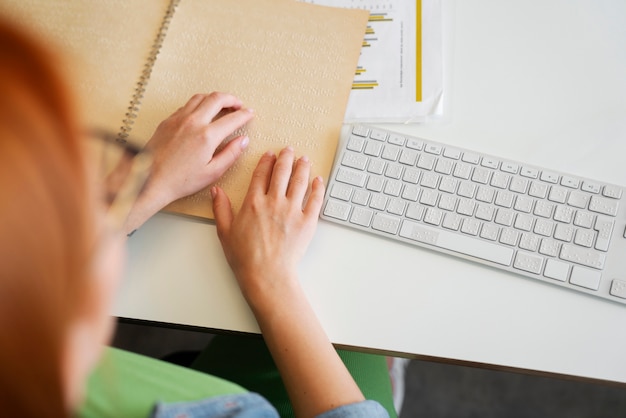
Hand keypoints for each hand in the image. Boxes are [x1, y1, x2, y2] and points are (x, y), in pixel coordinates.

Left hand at [144, 92, 253, 204]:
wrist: (151, 181)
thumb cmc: (180, 181)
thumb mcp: (212, 172)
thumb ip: (231, 154)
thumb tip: (242, 141)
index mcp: (207, 136)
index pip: (232, 118)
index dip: (245, 115)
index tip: (249, 114)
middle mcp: (193, 122)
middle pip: (217, 98)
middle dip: (231, 99)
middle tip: (238, 105)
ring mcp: (178, 119)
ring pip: (200, 97)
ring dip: (214, 98)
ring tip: (221, 105)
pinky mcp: (168, 121)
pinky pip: (186, 105)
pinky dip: (198, 105)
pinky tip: (201, 113)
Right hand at [211, 146, 324, 304]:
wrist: (266, 275)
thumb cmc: (244, 257)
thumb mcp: (224, 232)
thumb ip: (221, 208)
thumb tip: (216, 190)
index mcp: (253, 202)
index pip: (261, 174)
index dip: (266, 161)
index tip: (270, 154)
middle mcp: (273, 202)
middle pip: (282, 172)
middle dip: (286, 158)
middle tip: (289, 150)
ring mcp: (292, 210)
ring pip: (300, 181)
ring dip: (303, 167)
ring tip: (304, 160)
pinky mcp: (307, 221)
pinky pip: (315, 199)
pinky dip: (318, 188)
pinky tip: (318, 180)